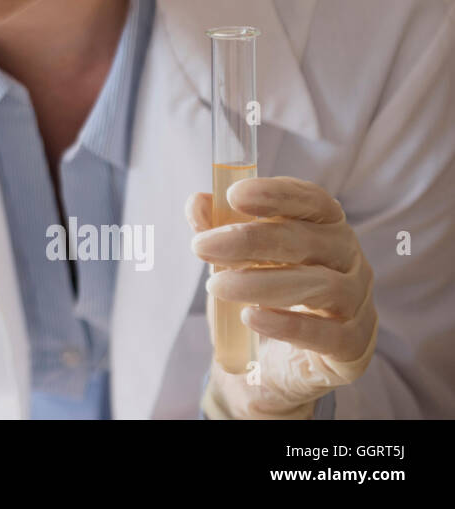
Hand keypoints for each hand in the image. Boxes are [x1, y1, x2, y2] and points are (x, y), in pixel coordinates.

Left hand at [185, 177, 379, 418]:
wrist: (279, 361)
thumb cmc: (265, 296)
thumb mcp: (236, 260)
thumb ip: (219, 229)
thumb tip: (198, 203)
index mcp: (327, 229)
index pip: (313, 201)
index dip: (277, 194)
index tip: (234, 194)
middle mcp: (349, 260)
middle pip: (306, 240)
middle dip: (250, 239)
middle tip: (202, 245)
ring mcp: (356, 303)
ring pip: (319, 285)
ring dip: (261, 282)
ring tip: (216, 285)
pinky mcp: (352, 345)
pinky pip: (325, 333)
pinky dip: (286, 324)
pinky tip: (251, 317)